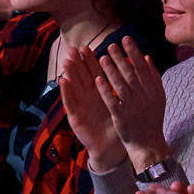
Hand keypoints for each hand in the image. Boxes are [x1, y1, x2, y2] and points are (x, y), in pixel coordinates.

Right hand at [59, 47, 126, 172]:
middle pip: (82, 77)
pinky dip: (66, 92)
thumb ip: (123, 87)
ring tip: (67, 60)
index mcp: (99, 93)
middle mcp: (88, 98)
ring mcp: (80, 107)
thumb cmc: (115, 123)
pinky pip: (70, 102)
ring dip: (70, 73)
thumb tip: (130, 70)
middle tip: (74, 48)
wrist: (110, 146)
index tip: (88, 47)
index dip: (90, 61)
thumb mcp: (119, 103)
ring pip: (74, 87)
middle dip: (78, 63)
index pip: (94, 73)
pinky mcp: (75, 117)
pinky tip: (63, 81)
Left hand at [98, 36, 169, 169]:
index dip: (133, 52)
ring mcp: (133, 107)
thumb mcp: (158, 96)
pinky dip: (105, 89)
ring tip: (102, 58)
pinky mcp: (121, 117)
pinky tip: (97, 79)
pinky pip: (112, 100)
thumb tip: (146, 57)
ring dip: (111, 70)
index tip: (125, 39)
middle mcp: (144, 97)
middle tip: (111, 45)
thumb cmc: (152, 118)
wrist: (148, 143)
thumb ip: (153, 77)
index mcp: (154, 90)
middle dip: (120, 58)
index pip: (142, 67)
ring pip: (120, 85)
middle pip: (131, 73)